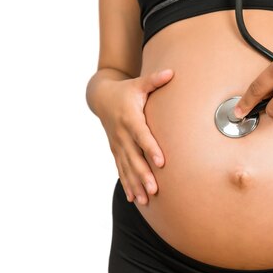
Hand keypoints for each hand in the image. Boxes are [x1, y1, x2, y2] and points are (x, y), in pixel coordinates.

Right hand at [99, 69, 173, 204]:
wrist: (101, 98)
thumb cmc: (126, 91)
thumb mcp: (138, 84)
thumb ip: (155, 80)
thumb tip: (172, 72)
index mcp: (130, 118)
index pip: (142, 136)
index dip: (151, 148)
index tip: (161, 162)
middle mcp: (122, 135)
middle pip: (134, 157)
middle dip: (143, 174)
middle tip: (154, 189)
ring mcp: (118, 145)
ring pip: (127, 168)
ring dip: (136, 184)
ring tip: (146, 200)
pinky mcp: (116, 151)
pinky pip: (121, 170)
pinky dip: (127, 184)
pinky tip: (134, 198)